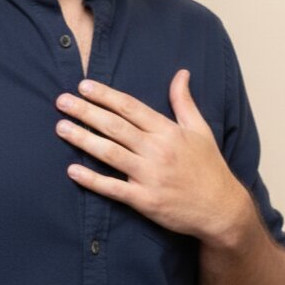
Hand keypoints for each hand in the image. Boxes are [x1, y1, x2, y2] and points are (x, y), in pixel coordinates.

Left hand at [55, 70, 249, 246]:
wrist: (223, 210)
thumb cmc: (210, 167)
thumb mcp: (200, 130)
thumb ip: (184, 102)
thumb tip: (181, 73)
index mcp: (168, 131)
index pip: (130, 107)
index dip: (105, 95)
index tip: (83, 85)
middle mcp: (157, 150)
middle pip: (115, 126)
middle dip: (86, 112)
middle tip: (61, 100)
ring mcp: (150, 176)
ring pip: (110, 153)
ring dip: (83, 139)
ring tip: (61, 127)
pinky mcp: (145, 201)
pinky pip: (113, 188)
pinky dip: (92, 180)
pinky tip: (72, 171)